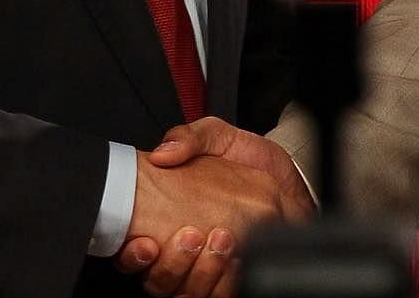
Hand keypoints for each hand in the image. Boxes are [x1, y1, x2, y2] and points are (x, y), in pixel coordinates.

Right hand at [115, 122, 312, 295]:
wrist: (285, 173)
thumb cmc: (246, 157)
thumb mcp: (216, 135)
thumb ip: (189, 137)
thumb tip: (162, 154)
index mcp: (169, 222)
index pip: (137, 254)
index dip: (133, 256)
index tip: (145, 244)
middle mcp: (184, 254)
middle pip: (160, 282)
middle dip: (172, 266)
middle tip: (191, 236)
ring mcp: (208, 270)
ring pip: (188, 293)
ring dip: (200, 273)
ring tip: (220, 239)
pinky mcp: (233, 278)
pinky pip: (219, 295)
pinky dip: (224, 283)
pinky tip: (235, 260)